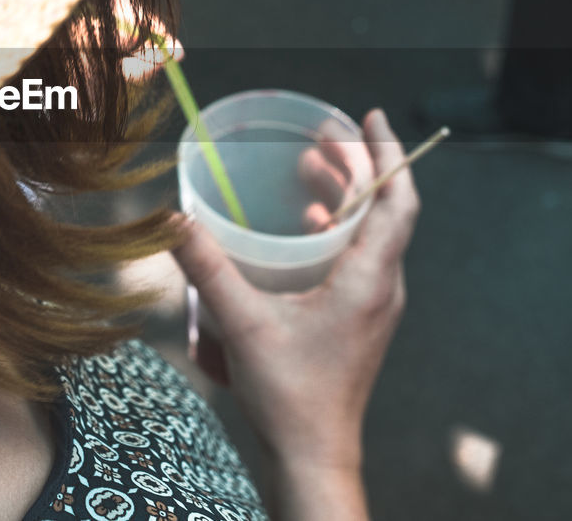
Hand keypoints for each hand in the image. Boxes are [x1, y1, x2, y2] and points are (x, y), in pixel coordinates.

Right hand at [172, 109, 419, 471]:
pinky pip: (361, 257)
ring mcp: (375, 305)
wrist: (313, 452)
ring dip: (347, 197)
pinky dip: (338, 229)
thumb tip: (173, 220)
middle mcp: (382, 287)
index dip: (389, 154)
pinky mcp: (361, 319)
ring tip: (314, 168)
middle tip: (324, 136)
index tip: (370, 118)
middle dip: (358, 166)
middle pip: (385, 210)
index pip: (398, 201)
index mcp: (369, 280)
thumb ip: (206, 268)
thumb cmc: (290, 394)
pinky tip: (307, 224)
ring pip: (372, 233)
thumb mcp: (242, 323)